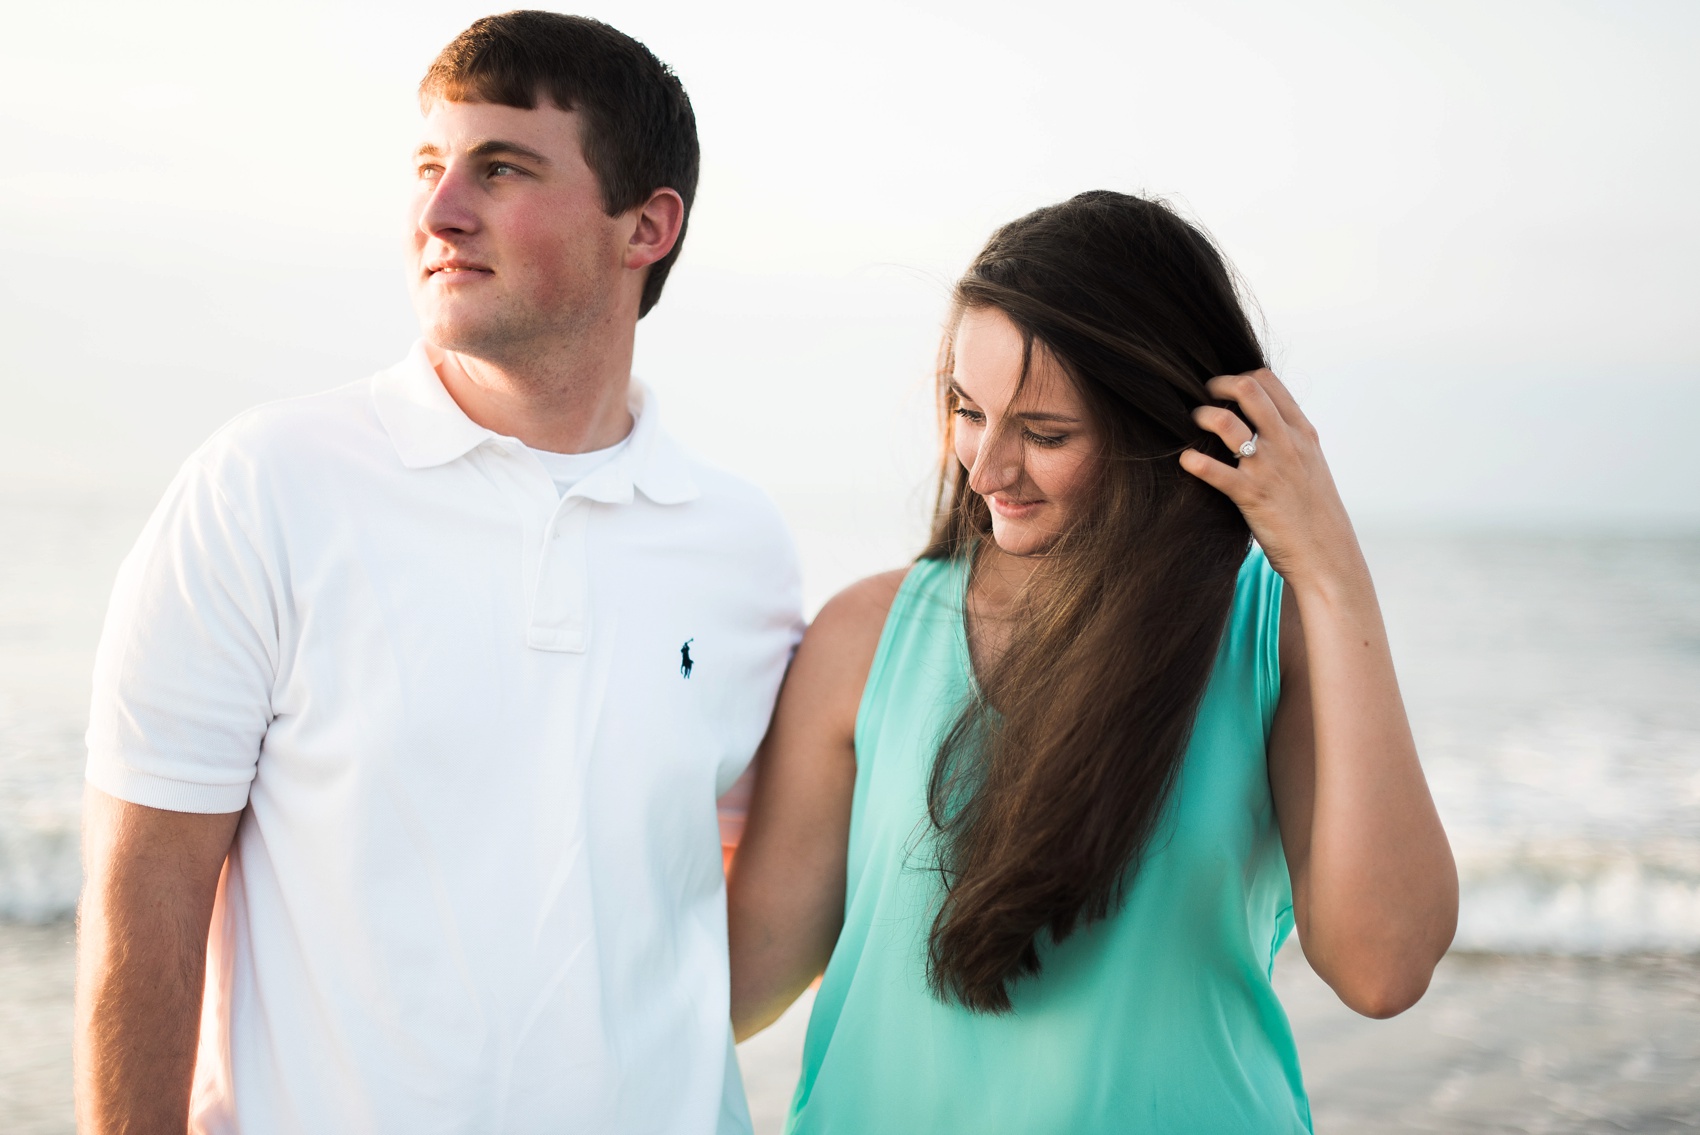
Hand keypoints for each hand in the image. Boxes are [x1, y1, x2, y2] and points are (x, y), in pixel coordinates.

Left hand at [1178, 368, 1361, 591]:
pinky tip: (1186, 460)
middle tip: (1201, 396)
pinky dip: (1195, 461)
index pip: (1268, 382)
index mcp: (1301, 433)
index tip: (1223, 388)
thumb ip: (1290, 441)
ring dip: (1202, 416)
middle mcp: (1286, 443)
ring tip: (1191, 423)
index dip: (1238, 376)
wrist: (1328, 555)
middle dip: (1216, 385)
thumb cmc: (1315, 513)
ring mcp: (1268, 467)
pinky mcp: (1251, 495)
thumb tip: (1264, 424)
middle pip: (1247, 389)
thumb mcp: (1311, 466)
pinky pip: (1215, 471)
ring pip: (1226, 423)